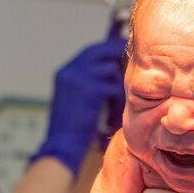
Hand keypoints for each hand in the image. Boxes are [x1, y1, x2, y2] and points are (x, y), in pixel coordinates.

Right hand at [34, 30, 127, 175]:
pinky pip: (113, 88)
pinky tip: (110, 119)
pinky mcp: (89, 88)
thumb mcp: (76, 100)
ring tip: (113, 110)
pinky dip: (116, 104)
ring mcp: (78, 77)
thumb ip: (88, 83)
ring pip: (110, 70)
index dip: (106, 49)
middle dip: (117, 52)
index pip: (89, 52)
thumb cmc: (72, 130)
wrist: (62, 146)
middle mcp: (70, 70)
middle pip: (100, 51)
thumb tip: (112, 69)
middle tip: (131, 56)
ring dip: (117, 89)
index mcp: (64, 72)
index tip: (121, 46)